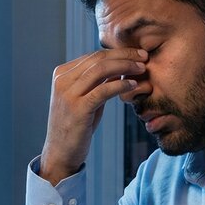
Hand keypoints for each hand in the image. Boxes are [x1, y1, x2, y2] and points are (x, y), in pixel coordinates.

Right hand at [39, 48, 146, 184]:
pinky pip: (103, 90)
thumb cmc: (76, 126)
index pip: (94, 55)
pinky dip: (121, 85)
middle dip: (124, 55)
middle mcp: (62, 80)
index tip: (137, 53)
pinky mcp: (77, 108)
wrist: (61, 153)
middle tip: (144, 56)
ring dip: (125, 66)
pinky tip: (133, 85)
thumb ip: (98, 83)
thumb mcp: (85, 99)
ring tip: (142, 68)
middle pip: (98, 59)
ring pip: (101, 70)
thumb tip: (120, 66)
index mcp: (62, 74)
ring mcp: (67, 94)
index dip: (118, 52)